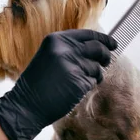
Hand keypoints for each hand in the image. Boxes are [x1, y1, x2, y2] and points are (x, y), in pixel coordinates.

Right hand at [0, 30, 116, 139]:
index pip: (88, 34)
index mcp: (56, 39)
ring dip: (94, 76)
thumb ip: (69, 49)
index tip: (113, 44)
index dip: (104, 39)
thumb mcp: (50, 56)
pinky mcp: (78, 82)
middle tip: (106, 61)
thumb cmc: (38, 82)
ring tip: (77, 82)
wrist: (26, 104)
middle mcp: (65, 49)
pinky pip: (92, 82)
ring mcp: (72, 66)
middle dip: (105, 56)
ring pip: (97, 68)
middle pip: (98, 48)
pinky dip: (86, 87)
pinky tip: (73, 90)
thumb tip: (98, 47)